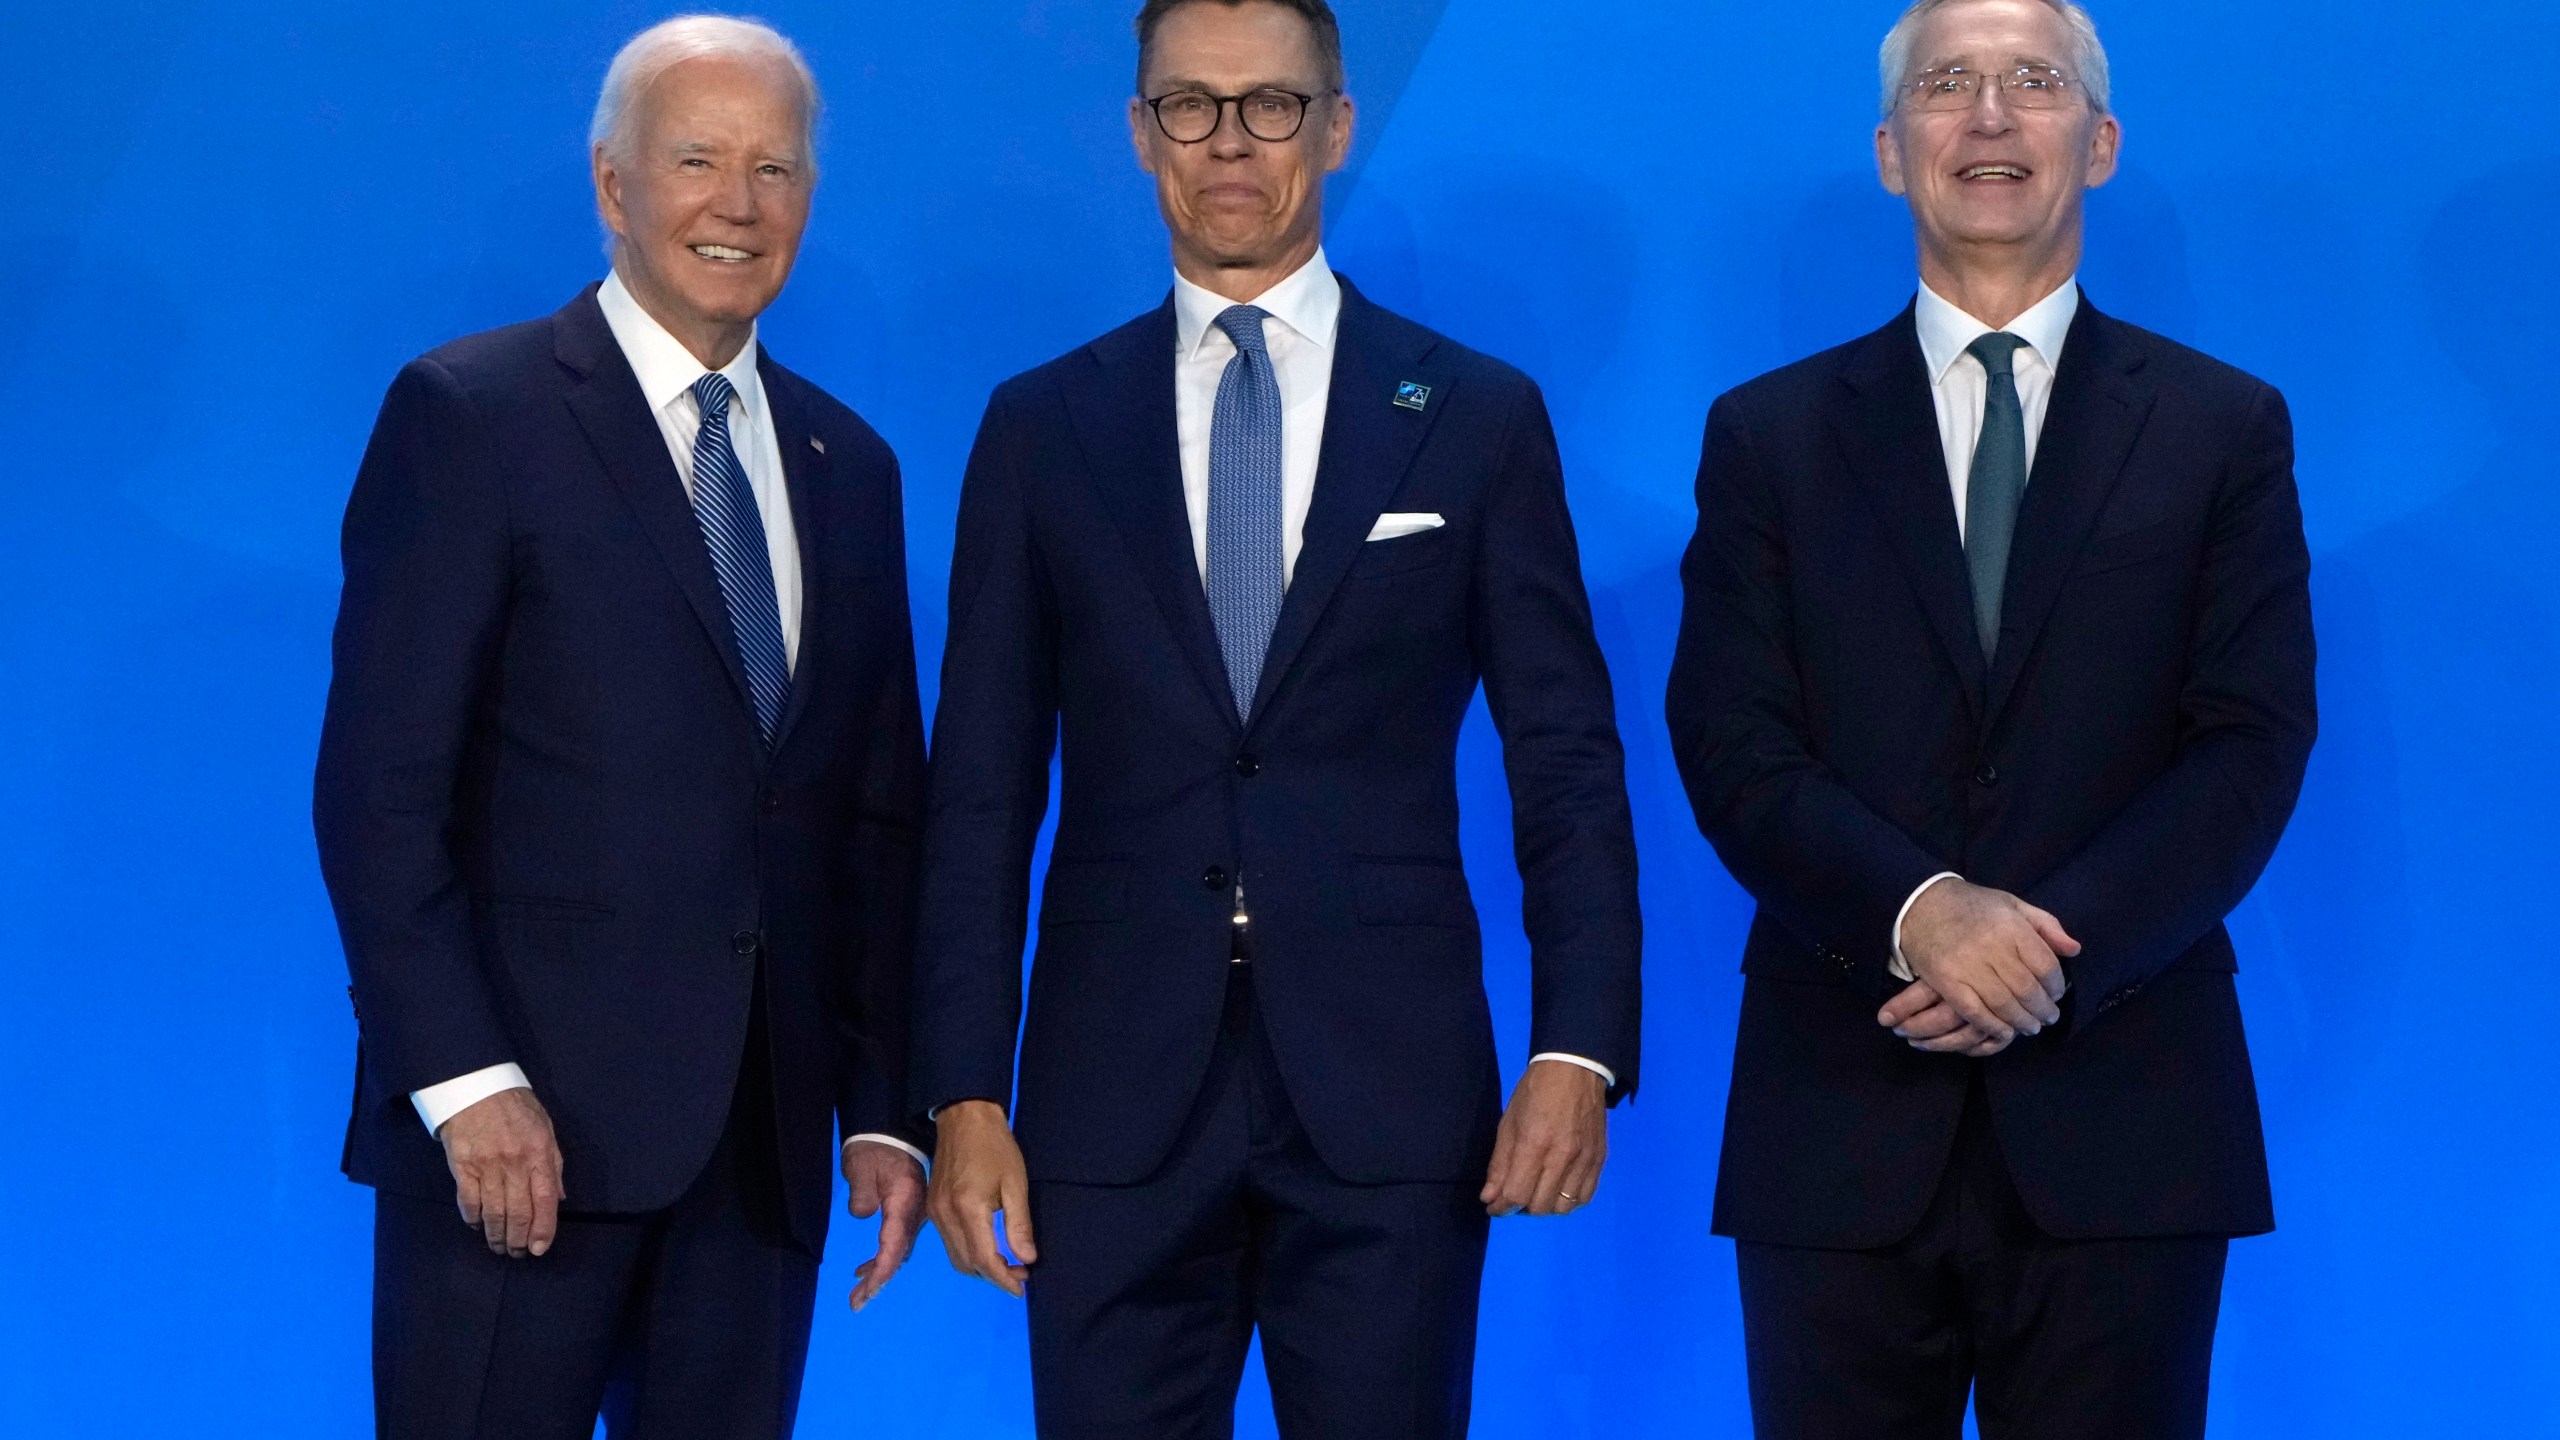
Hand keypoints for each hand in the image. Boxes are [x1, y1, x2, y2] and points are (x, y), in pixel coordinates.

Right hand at [438, 1086, 564, 1257]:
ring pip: (493, 1212)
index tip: (540, 1247)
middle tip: (518, 1253)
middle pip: (519, 1211)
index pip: (546, 1198)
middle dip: (519, 1239)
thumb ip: (553, 1163)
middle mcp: (514, 1162)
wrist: (475, 1085)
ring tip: (500, 1247)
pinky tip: (477, 1226)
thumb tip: (559, 1198)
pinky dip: (473, 1218)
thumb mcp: (545, 1128)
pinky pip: (468, 1201)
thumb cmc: (515, 1106)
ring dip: (497, 1235)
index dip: (544, 1227)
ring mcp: (486, 1165)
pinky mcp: (462, 1166)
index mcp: (538, 1152)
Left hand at [844, 1141, 925, 1311]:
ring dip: (880, 1272)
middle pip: (899, 1254)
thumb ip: (861, 1194)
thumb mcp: (862, 1167)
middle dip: (878, 1280)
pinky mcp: (908, 1214)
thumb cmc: (874, 1149)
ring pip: (899, 1251)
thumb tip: (863, 1214)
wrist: (890, 1132)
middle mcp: (914, 1214)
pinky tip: (865, 1269)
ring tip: (858, 1292)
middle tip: (856, 1302)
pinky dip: (883, 1259)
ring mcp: (913, 1215)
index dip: (880, 1273)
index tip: (864, 1293)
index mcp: (904, 1203)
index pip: (893, 1247)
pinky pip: (897, 1242)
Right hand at [926, 1101, 1035, 1296]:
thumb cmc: (995, 1146)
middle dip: (993, 1277)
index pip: (984, 1259)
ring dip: (980, 1268)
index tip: (1022, 1287)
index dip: (1003, 1278)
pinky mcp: (932, 1208)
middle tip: (1020, 1275)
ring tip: (1007, 1265)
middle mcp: (945, 1216)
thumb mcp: (1015, 1183)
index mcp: (967, 1208)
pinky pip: (949, 1242)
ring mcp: (935, 1212)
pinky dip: (968, 1253)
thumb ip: (1019, 1224)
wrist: (963, 1118)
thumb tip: (1027, 1259)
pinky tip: (987, 1248)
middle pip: (967, 1264)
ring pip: (956, 1257)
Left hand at [1478, 1060, 1607, 1217]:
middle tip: (1514, 1194)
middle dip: (1521, 1207)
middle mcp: (1562, 1157)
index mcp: (1534, 1144)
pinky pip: (1585, 1197)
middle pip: (1540, 1206)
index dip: (1501, 1207)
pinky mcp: (1599, 1159)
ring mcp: (1584, 1160)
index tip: (1494, 1205)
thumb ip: (1500, 1164)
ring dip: (1545, 1206)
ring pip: (1563, 1207)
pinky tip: (1558, 1189)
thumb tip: (1490, 1197)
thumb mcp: (1508, 1123)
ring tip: (1536, 1192)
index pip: (1517, 1194)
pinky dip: (1568, 1201)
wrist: (1576, 1069)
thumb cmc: (1535, 1092)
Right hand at [1887, 878, 2078, 1047]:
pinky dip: (1993, 1026)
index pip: (2046, 966)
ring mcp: (1968, 967)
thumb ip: (2047, 925)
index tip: (2056, 994)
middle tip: (2048, 1018)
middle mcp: (1992, 947)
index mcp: (2012, 927)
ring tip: (2030, 1027)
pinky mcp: (1947, 982)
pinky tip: (2004, 1030)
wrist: (1921, 904)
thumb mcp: (2013, 904)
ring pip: (2005, 1005)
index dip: (2056, 986)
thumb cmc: (1972, 906)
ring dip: (2022, 1021)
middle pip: (2028, 990)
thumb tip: (2074, 950)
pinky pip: (1975, 1012)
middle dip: (2043, 1009)